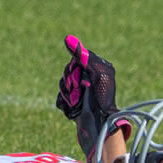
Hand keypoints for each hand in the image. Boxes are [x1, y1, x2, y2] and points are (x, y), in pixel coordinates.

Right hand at [55, 34, 123, 158]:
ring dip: (68, 95)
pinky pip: (60, 99)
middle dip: (71, 83)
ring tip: (78, 102)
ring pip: (62, 86)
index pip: (76, 60)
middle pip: (68, 72)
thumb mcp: (96, 73)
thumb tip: (67, 38)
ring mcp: (80, 91)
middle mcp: (89, 77)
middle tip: (80, 92)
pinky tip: (74, 109)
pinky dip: (65, 105)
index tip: (82, 77)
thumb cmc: (103, 98)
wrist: (99, 124)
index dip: (75, 69)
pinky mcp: (73, 103)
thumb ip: (82, 56)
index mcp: (97, 68)